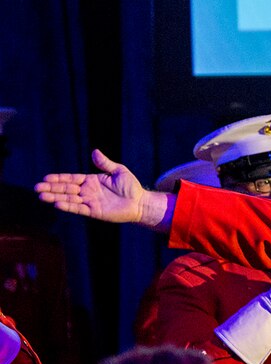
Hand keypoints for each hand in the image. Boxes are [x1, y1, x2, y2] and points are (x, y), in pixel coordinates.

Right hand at [35, 149, 165, 225]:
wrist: (140, 202)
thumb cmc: (131, 186)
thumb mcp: (118, 171)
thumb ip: (105, 163)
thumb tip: (94, 151)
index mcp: (91, 181)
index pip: (71, 179)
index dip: (59, 179)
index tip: (46, 178)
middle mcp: (88, 191)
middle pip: (66, 189)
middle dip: (52, 188)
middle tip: (37, 187)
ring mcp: (90, 201)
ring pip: (69, 199)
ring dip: (55, 197)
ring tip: (42, 196)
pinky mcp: (94, 211)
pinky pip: (79, 208)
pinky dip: (69, 206)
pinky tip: (58, 204)